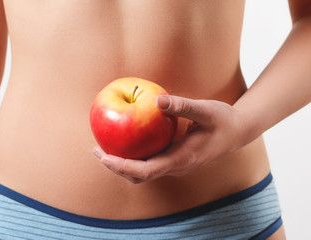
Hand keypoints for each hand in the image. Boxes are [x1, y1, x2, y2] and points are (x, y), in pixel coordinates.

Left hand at [92, 95, 244, 183]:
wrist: (238, 132)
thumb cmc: (223, 120)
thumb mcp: (205, 110)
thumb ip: (182, 105)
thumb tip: (156, 100)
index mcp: (182, 158)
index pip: (147, 170)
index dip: (123, 167)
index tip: (104, 157)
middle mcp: (176, 166)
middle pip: (140, 176)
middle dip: (116, 167)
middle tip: (97, 150)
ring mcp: (175, 164)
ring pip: (143, 172)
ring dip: (123, 164)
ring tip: (104, 148)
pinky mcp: (174, 159)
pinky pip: (149, 162)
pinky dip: (133, 157)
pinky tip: (125, 142)